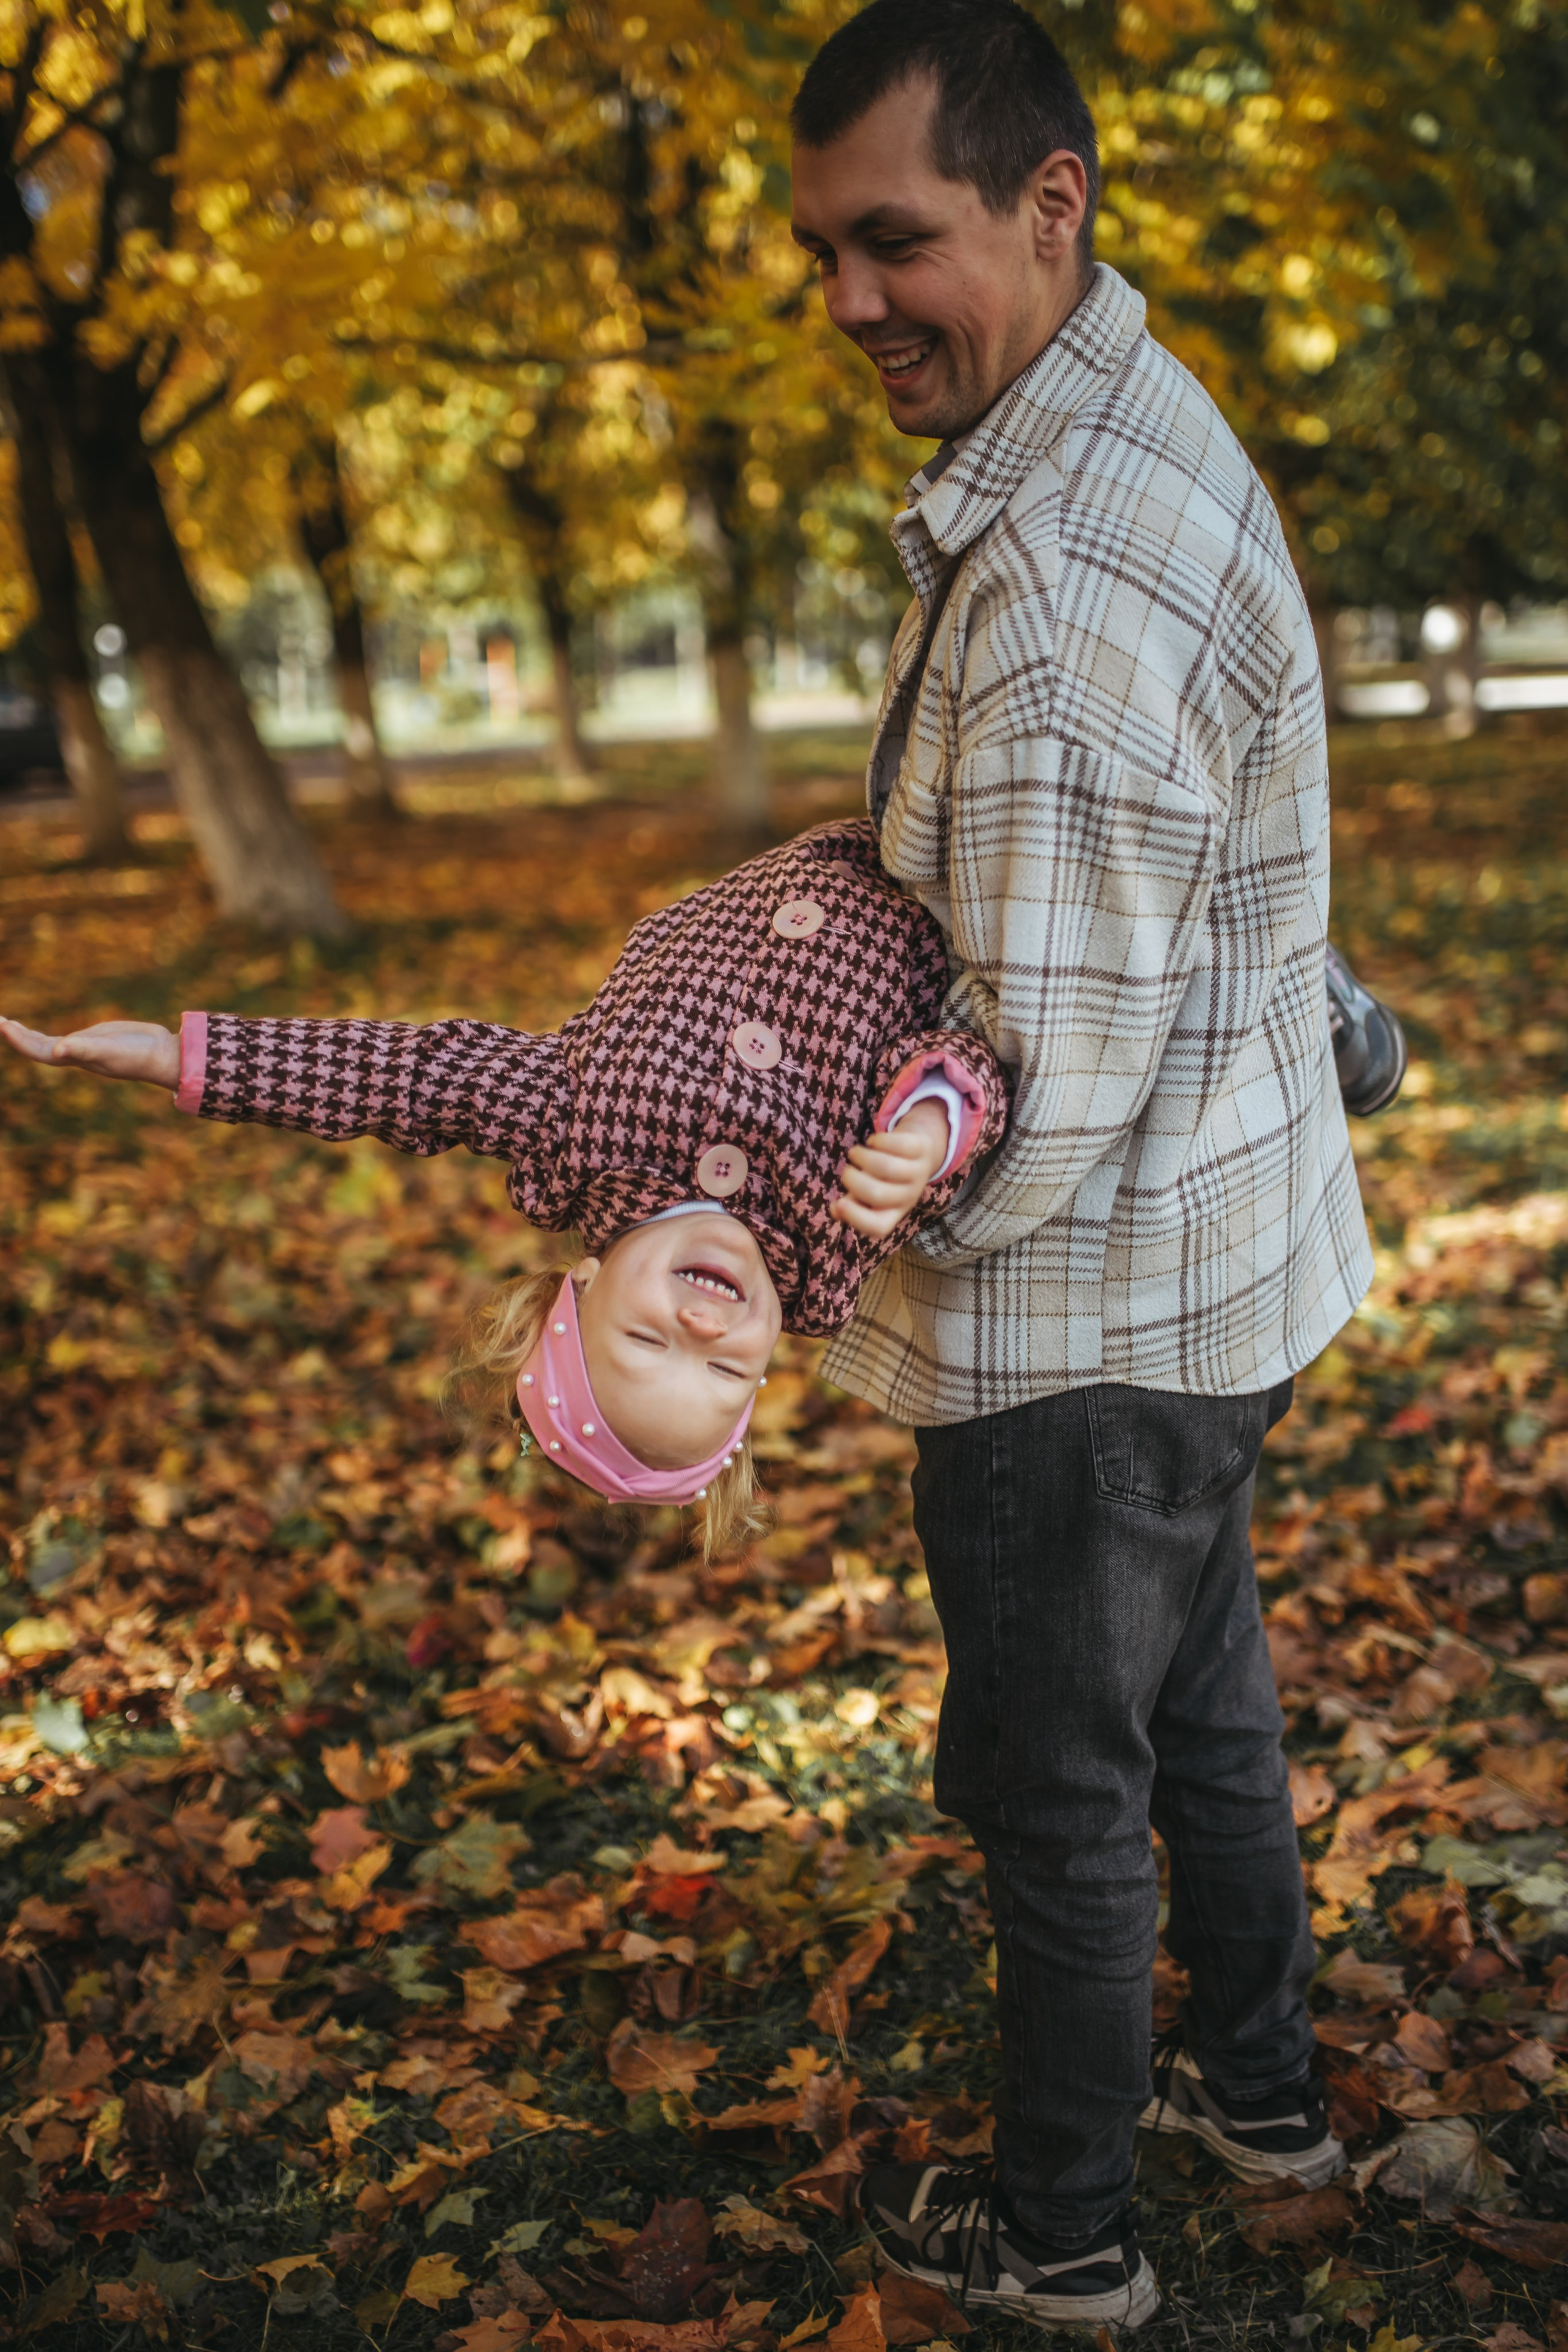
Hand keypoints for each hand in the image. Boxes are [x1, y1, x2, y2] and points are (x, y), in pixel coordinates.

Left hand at [0, 1016, 179, 1089]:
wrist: (163, 1055)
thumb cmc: (139, 1054)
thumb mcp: (111, 1049)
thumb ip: (85, 1049)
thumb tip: (58, 1050)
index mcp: (76, 1059)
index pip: (39, 1051)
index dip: (19, 1040)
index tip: (2, 1025)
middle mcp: (76, 1055)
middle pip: (38, 1048)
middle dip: (16, 1037)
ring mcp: (85, 1048)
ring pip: (48, 1044)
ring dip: (27, 1036)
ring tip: (7, 1025)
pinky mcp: (96, 1039)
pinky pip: (63, 1039)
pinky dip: (47, 1035)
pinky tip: (41, 1032)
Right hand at [830, 1099, 948, 1240]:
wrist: (920, 1151)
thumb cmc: (887, 1176)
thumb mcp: (871, 1193)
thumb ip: (852, 1202)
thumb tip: (834, 1210)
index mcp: (894, 1212)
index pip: (878, 1226)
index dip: (856, 1217)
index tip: (838, 1203)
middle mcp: (909, 1196)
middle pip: (878, 1194)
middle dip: (853, 1180)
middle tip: (847, 1171)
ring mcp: (918, 1172)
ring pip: (887, 1167)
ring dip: (863, 1157)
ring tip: (855, 1153)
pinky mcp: (921, 1148)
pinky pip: (898, 1144)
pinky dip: (878, 1140)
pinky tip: (873, 1142)